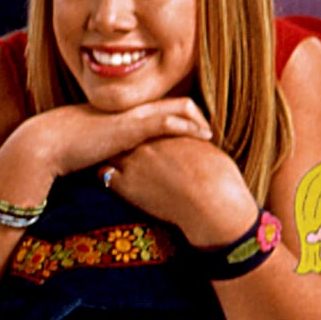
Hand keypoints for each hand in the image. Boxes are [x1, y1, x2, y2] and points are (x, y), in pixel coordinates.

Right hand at [7, 96, 212, 181]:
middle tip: (208, 133)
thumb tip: (116, 165)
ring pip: (177, 107)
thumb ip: (109, 150)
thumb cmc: (65, 148)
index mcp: (125, 113)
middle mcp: (132, 109)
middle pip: (176, 103)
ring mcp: (133, 115)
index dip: (182, 118)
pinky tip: (201, 136)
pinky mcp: (132, 125)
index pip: (161, 108)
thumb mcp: (93, 146)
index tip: (194, 133)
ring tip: (208, 136)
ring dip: (197, 120)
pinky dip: (188, 126)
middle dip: (196, 117)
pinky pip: (169, 120)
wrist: (49, 143)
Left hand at [99, 135, 258, 246]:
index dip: (134, 126)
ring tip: (108, 158)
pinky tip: (112, 179)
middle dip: (118, 137)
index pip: (137, 119)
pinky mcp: (127, 187)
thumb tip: (190, 138)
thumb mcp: (202, 145)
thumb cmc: (216, 173)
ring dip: (110, 154)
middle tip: (114, 142)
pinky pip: (103, 175)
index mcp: (162, 129)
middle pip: (119, 132)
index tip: (133, 132)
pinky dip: (106, 175)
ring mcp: (133, 162)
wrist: (212, 200)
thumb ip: (188, 137)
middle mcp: (144, 141)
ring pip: (107, 151)